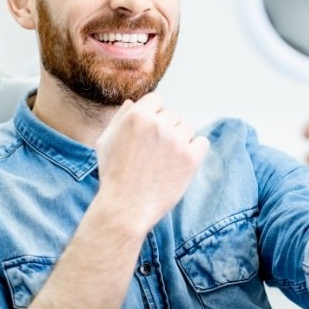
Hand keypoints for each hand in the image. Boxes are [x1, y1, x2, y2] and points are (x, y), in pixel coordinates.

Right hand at [95, 92, 208, 234]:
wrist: (125, 208)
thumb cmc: (113, 175)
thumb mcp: (105, 141)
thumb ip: (120, 118)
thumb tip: (133, 103)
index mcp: (137, 116)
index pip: (157, 100)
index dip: (154, 114)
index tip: (151, 131)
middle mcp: (158, 124)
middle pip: (173, 114)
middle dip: (167, 128)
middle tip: (156, 150)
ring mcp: (176, 141)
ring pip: (188, 127)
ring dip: (181, 139)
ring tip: (167, 159)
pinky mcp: (191, 158)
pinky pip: (202, 142)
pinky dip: (195, 150)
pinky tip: (181, 162)